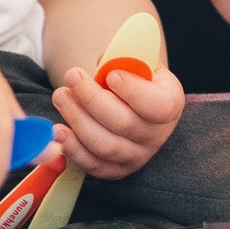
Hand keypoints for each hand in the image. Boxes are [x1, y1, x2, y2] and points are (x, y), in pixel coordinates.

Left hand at [51, 63, 185, 178]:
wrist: (129, 102)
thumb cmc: (134, 76)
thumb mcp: (137, 61)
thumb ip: (124, 58)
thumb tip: (104, 62)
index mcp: (171, 103)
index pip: (159, 105)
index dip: (134, 92)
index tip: (110, 75)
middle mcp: (157, 135)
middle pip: (124, 124)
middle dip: (92, 99)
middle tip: (71, 76)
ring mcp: (137, 156)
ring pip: (105, 146)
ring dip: (78, 120)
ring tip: (60, 96)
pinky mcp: (116, 170)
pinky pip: (93, 164)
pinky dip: (73, 149)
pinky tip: (59, 130)